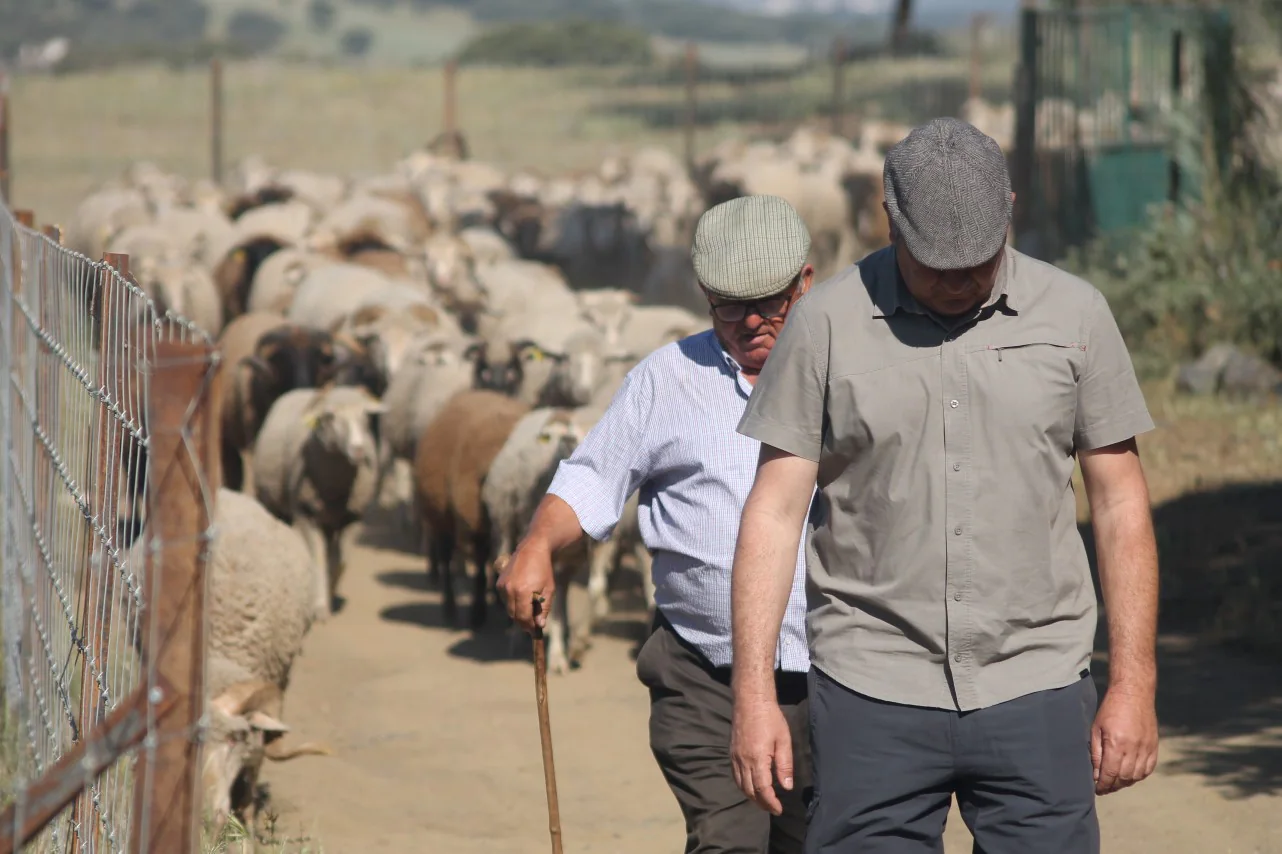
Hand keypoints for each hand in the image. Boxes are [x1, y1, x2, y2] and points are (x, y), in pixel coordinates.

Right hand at [495, 539, 554, 632]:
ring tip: (529, 606)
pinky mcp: (500, 583)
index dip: (528, 626)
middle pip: (514, 615)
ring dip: (518, 611)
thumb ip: (544, 609)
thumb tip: (540, 625)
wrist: (533, 550)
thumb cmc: (544, 570)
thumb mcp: (549, 590)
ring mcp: (503, 586)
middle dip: (523, 621)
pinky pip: (505, 599)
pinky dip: (513, 602)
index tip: (534, 631)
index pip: (523, 617)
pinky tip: (522, 595)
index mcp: (523, 592)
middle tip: (532, 624)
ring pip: (509, 608)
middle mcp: (510, 589)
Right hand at [730, 699, 792, 814]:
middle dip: (761, 803)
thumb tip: (786, 787)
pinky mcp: (732, 752)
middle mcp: (743, 761)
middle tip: (773, 808)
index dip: (770, 802)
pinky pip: (735, 776)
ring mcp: (735, 757)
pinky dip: (743, 786)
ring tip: (763, 801)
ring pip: (740, 785)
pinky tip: (751, 786)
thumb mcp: (784, 740)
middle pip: (749, 791)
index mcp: (757, 759)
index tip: (779, 809)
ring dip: (751, 796)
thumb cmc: (770, 718)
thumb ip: (785, 765)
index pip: (762, 789)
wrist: (750, 700)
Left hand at [1091, 686, 1158, 794]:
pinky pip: (1148, 769)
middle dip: (1112, 786)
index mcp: (1117, 744)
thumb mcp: (1096, 729)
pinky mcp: (1154, 746)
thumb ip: (1096, 753)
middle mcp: (1133, 748)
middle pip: (1123, 778)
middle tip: (1104, 788)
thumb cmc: (1110, 709)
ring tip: (1115, 783)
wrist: (1133, 694)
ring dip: (1125, 783)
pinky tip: (1130, 775)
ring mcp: (1146, 748)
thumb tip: (1096, 774)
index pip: (1110, 773)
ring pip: (1136, 776)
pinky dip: (1139, 776)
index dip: (1103, 785)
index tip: (1097, 790)